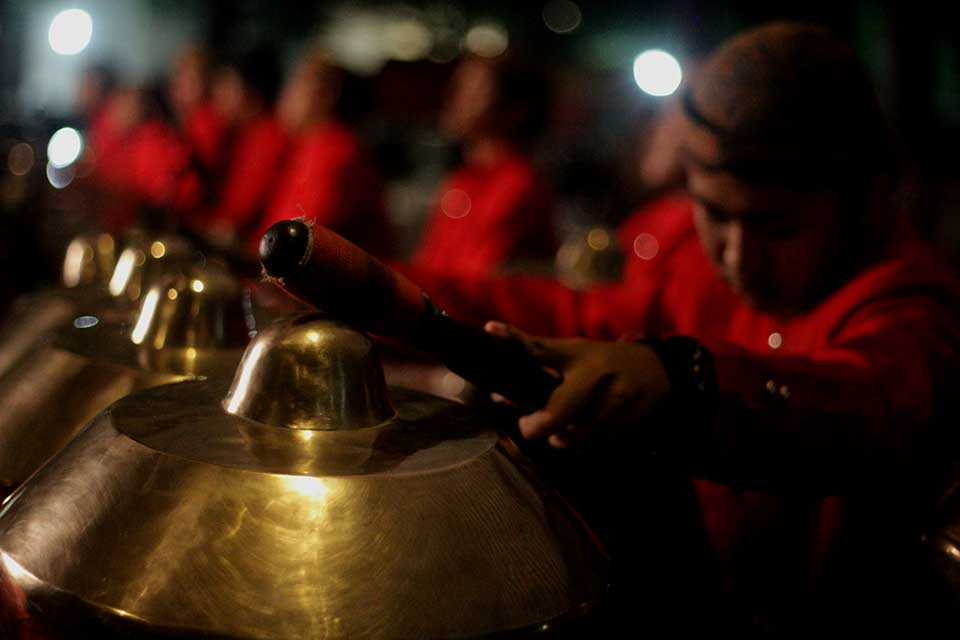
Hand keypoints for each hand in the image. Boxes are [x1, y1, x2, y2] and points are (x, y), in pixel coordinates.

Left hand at [484, 321, 671, 448]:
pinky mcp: (630, 418)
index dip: (513, 339)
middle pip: (559, 411)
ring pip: (578, 434)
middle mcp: (594, 373)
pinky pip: (598, 442)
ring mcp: (615, 397)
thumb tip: (498, 395)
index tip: (489, 329)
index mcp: (575, 353)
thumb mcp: (575, 354)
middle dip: (539, 425)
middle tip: (528, 427)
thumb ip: (541, 372)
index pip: (538, 348)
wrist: (658, 368)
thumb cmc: (604, 360)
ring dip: (562, 439)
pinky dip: (585, 443)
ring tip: (558, 435)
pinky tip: (582, 437)